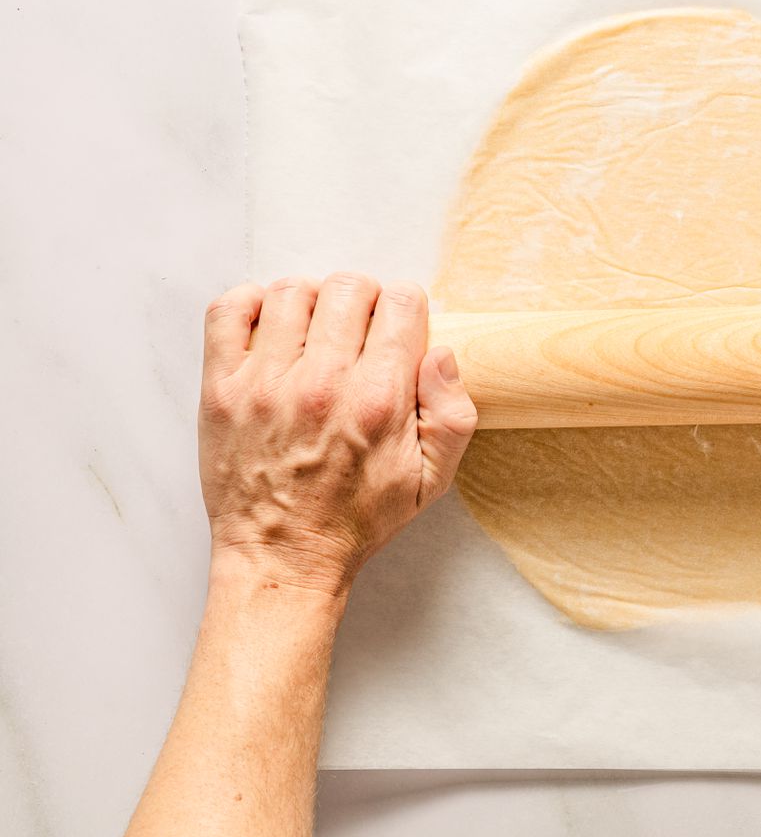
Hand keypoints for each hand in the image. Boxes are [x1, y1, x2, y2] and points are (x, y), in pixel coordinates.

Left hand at [197, 273, 477, 594]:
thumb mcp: (433, 481)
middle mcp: (321, 383)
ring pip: (292, 291)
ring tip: (316, 330)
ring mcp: (265, 383)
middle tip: (361, 330)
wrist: (283, 557)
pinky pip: (228, 311)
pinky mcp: (221, 389)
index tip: (400, 329)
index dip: (408, 308)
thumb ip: (453, 415)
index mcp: (378, 400)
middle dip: (365, 299)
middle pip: (349, 287)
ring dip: (312, 301)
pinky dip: (250, 302)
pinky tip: (270, 325)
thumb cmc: (357, 519)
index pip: (401, 303)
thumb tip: (440, 353)